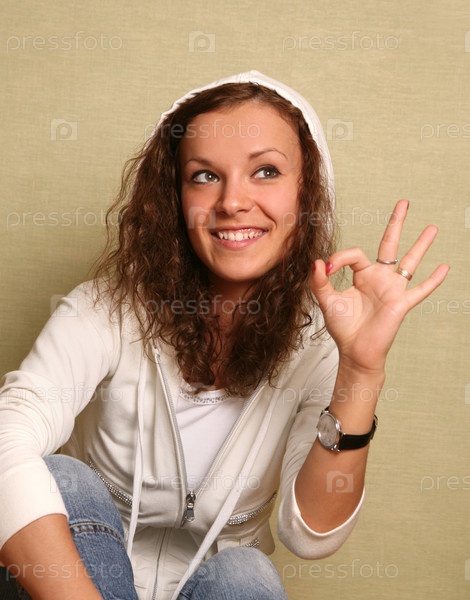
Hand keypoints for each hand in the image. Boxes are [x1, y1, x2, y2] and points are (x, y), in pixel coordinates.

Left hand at [310, 200, 449, 373]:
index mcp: (362, 276)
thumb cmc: (343, 327)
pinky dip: (433, 280)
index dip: (339, 258)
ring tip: (432, 228)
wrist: (355, 351)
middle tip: (404, 203)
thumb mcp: (326, 301)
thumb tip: (317, 262)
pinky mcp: (401, 304)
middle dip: (396, 223)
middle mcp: (379, 278)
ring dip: (421, 245)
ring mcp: (393, 289)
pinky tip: (445, 267)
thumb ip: (319, 282)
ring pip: (409, 261)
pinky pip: (420, 290)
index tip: (327, 270)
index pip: (355, 254)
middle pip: (389, 245)